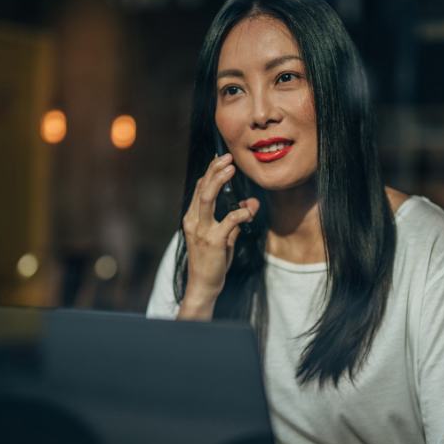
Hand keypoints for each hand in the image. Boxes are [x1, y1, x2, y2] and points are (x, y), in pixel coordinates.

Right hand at [178, 153, 259, 319]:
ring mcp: (202, 231)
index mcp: (192, 218)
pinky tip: (249, 210)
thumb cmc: (212, 261)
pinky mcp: (214, 241)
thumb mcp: (225, 237)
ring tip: (231, 168)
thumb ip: (236, 219)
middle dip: (214, 170)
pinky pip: (229, 220)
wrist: (203, 285)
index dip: (210, 172)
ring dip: (219, 180)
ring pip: (207, 198)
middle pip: (201, 188)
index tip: (221, 159)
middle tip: (228, 157)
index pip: (198, 188)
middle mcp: (193, 221)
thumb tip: (251, 202)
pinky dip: (241, 212)